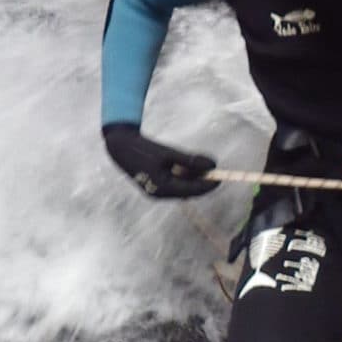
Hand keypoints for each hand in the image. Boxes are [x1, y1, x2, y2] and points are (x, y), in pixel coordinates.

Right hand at [102, 121, 216, 200]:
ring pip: (182, 188)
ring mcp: (157, 191)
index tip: (221, 178)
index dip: (208, 185)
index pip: (192, 190)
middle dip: (202, 183)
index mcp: (163, 189)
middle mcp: (160, 194)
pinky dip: (184, 177)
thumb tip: (213, 165)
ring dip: (194, 179)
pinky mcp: (155, 185)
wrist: (120, 147)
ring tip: (205, 168)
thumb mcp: (169, 153)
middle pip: (188, 191)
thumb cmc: (143, 149)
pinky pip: (175, 184)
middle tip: (216, 173)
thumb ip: (190, 160)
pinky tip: (190, 167)